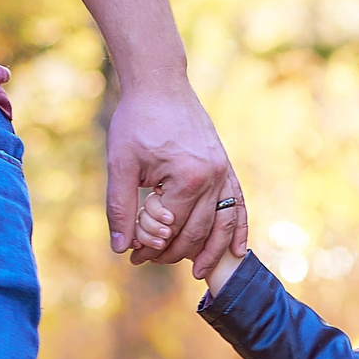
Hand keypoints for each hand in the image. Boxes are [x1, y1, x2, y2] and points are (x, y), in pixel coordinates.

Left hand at [104, 80, 248, 280]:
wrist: (160, 84)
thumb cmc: (136, 121)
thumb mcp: (120, 164)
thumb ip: (120, 208)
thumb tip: (120, 248)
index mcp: (186, 178)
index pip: (170, 228)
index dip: (150, 247)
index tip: (132, 256)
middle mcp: (212, 178)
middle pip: (196, 232)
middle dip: (173, 253)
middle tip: (149, 260)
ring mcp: (224, 172)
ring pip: (222, 225)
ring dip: (211, 253)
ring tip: (198, 273)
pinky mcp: (226, 167)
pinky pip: (238, 205)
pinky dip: (238, 230)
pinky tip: (237, 252)